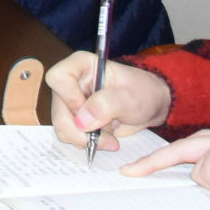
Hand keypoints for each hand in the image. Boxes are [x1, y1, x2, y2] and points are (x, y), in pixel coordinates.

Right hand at [44, 51, 173, 148]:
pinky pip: (70, 136)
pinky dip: (87, 142)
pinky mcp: (75, 119)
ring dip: (84, 139)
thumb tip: (82, 122)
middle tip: (104, 139)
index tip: (90, 111)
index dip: (70, 98)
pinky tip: (105, 139)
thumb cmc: (142, 93)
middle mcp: (71, 83)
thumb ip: (106, 105)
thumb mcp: (130, 97)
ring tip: (108, 139)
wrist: (151, 107)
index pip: (58, 78)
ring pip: (62, 126)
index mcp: (81, 66)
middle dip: (79, 130)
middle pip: (58, 110)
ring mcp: (71, 102)